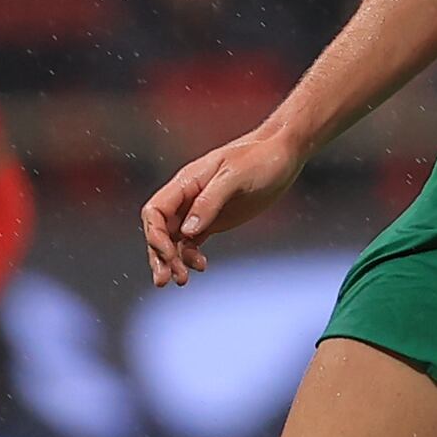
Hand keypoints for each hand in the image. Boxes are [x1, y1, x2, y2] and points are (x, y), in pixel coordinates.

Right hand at [143, 123, 305, 286]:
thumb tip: (187, 231)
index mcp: (186, 182)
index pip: (155, 211)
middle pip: (159, 230)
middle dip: (158, 255)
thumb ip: (210, 201)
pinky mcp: (214, 220)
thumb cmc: (259, 158)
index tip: (168, 254)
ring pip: (174, 240)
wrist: (282, 155)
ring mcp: (199, 210)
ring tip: (182, 281)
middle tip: (165, 280)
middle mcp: (187, 197)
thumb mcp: (235, 176)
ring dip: (173, 261)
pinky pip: (192, 243)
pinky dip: (191, 257)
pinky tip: (202, 267)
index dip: (155, 235)